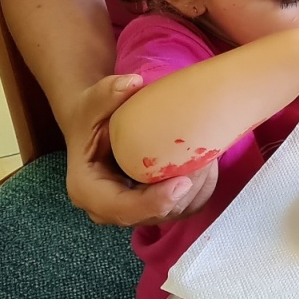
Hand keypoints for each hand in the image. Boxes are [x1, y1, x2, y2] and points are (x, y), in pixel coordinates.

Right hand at [67, 73, 215, 225]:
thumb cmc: (91, 116)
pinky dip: (201, 188)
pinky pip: (184, 207)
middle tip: (206, 161)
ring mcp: (135, 211)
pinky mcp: (155, 207)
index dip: (154, 202)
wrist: (95, 126)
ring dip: (198, 189)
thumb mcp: (93, 101)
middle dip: (184, 192)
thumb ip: (108, 92)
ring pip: (174, 213)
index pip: (122, 209)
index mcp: (88, 191)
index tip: (182, 183)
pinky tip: (208, 162)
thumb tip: (132, 83)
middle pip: (153, 214)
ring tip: (210, 157)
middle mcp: (110, 209)